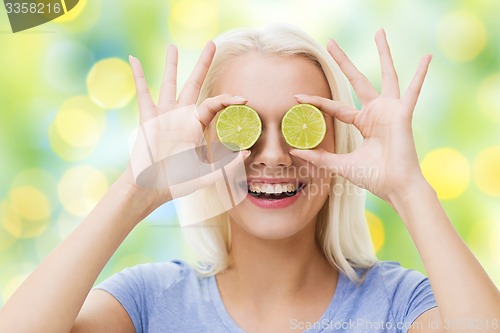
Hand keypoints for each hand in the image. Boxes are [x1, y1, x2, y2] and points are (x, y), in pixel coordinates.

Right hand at [120, 42, 249, 207]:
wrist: (151, 188)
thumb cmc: (177, 183)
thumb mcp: (206, 176)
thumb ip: (226, 166)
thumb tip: (247, 153)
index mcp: (196, 126)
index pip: (214, 104)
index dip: (229, 99)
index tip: (244, 98)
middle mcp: (181, 116)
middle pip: (194, 83)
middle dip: (203, 64)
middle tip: (212, 44)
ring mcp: (164, 115)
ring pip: (169, 83)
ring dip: (171, 64)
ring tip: (172, 45)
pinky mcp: (148, 118)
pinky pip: (142, 92)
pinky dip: (138, 75)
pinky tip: (134, 58)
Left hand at [290, 30, 431, 202]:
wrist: (395, 187)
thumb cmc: (373, 177)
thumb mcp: (340, 164)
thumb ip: (319, 157)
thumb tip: (295, 152)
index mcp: (363, 122)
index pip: (336, 106)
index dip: (317, 101)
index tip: (297, 97)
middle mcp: (376, 112)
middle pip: (357, 80)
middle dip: (343, 62)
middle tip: (330, 42)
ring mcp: (390, 110)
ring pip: (386, 75)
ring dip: (383, 53)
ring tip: (379, 32)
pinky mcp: (402, 114)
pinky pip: (413, 91)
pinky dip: (420, 74)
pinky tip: (427, 56)